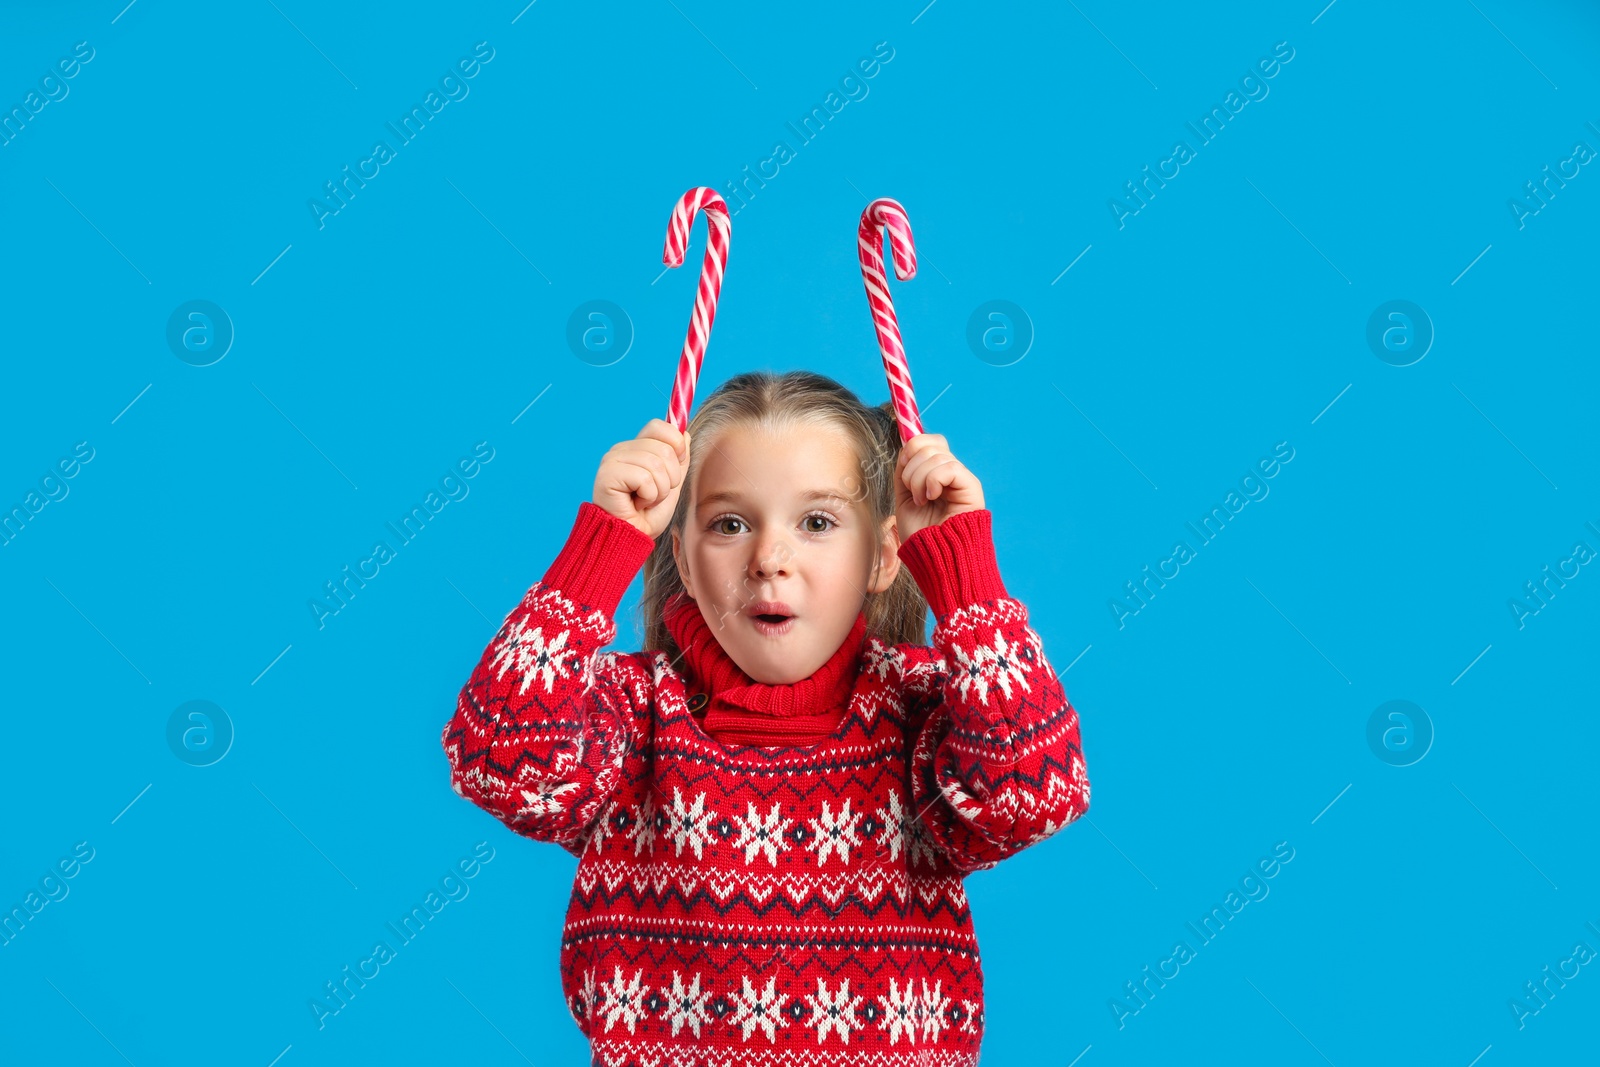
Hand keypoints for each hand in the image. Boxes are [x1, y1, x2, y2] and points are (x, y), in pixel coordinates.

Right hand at [593, 418, 690, 537]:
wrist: (633, 538)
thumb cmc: (648, 515)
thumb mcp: (672, 482)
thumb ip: (678, 458)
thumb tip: (684, 434)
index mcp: (636, 447)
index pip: (660, 426)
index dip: (676, 445)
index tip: (674, 469)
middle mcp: (621, 449)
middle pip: (664, 448)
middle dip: (671, 478)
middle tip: (655, 494)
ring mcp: (612, 460)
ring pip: (656, 464)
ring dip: (659, 490)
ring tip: (646, 501)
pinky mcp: (607, 475)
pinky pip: (644, 478)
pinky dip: (649, 497)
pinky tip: (636, 505)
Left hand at [894, 433, 983, 542]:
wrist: (934, 558)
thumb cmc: (921, 535)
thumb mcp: (904, 496)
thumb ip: (905, 470)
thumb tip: (906, 444)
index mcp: (936, 474)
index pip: (928, 441)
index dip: (911, 448)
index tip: (903, 469)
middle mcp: (951, 473)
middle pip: (930, 443)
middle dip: (910, 467)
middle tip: (912, 492)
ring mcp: (962, 479)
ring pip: (936, 456)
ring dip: (918, 479)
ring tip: (921, 501)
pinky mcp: (971, 487)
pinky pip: (949, 467)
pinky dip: (932, 481)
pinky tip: (931, 498)